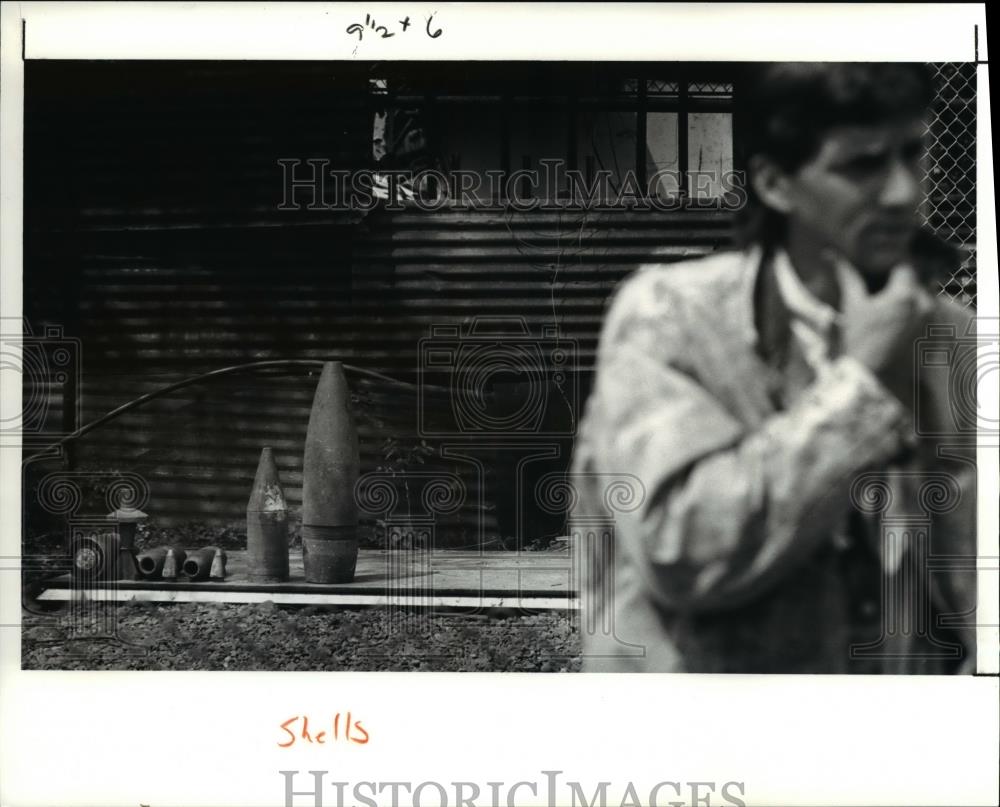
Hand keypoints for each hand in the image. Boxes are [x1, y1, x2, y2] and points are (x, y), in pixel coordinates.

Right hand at [834, 255, 934, 406]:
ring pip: (926, 299)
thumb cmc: (858, 341)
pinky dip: (918, 319)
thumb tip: (830, 254)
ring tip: (891, 313)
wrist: (869, 378)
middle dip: (903, 285)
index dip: (891, 267)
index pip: (904, 266)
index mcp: (905, 293)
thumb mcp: (851, 306)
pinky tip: (900, 329)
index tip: (880, 274)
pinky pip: (930, 319)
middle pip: (918, 281)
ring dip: (912, 301)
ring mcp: (932, 322)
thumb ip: (847, 277)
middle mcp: (925, 304)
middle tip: (884, 295)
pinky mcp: (935, 338)